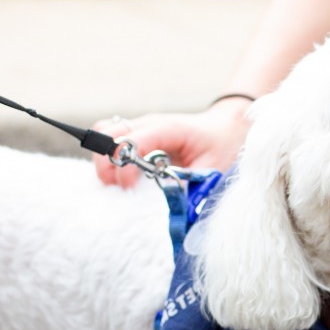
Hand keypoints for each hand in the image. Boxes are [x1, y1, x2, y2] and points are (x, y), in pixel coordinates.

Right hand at [91, 99, 252, 186]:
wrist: (226, 129)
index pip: (132, 143)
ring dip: (104, 160)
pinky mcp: (137, 135)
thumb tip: (169, 206)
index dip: (125, 168)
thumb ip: (190, 187)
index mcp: (168, 129)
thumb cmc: (220, 148)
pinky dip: (108, 158)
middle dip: (106, 163)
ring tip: (117, 183)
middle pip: (108, 133)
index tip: (128, 189)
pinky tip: (121, 177)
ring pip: (104, 133)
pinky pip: (110, 139)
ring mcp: (140, 127)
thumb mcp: (212, 170)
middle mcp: (149, 123)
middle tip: (119, 188)